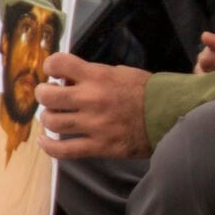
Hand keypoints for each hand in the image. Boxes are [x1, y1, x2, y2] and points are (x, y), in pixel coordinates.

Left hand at [36, 53, 153, 159]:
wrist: (171, 115)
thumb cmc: (148, 93)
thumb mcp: (120, 72)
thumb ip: (93, 75)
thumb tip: (68, 80)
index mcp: (98, 76)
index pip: (57, 63)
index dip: (50, 66)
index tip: (53, 71)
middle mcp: (92, 99)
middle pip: (47, 96)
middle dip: (44, 94)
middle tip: (49, 96)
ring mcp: (94, 124)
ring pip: (52, 122)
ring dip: (48, 118)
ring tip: (54, 116)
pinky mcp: (99, 146)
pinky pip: (64, 150)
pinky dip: (49, 147)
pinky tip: (45, 141)